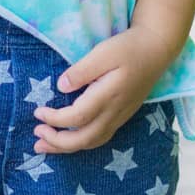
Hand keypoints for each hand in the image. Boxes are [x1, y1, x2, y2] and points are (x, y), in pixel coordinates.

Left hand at [31, 26, 174, 154]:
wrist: (157, 50)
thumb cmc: (128, 47)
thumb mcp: (103, 51)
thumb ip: (82, 70)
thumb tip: (61, 87)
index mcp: (108, 96)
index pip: (76, 117)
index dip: (54, 119)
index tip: (37, 111)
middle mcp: (114, 112)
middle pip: (84, 139)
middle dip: (57, 143)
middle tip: (36, 137)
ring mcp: (120, 116)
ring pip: (92, 142)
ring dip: (68, 148)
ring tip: (47, 145)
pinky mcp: (122, 116)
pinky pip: (100, 138)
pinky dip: (82, 143)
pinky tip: (71, 139)